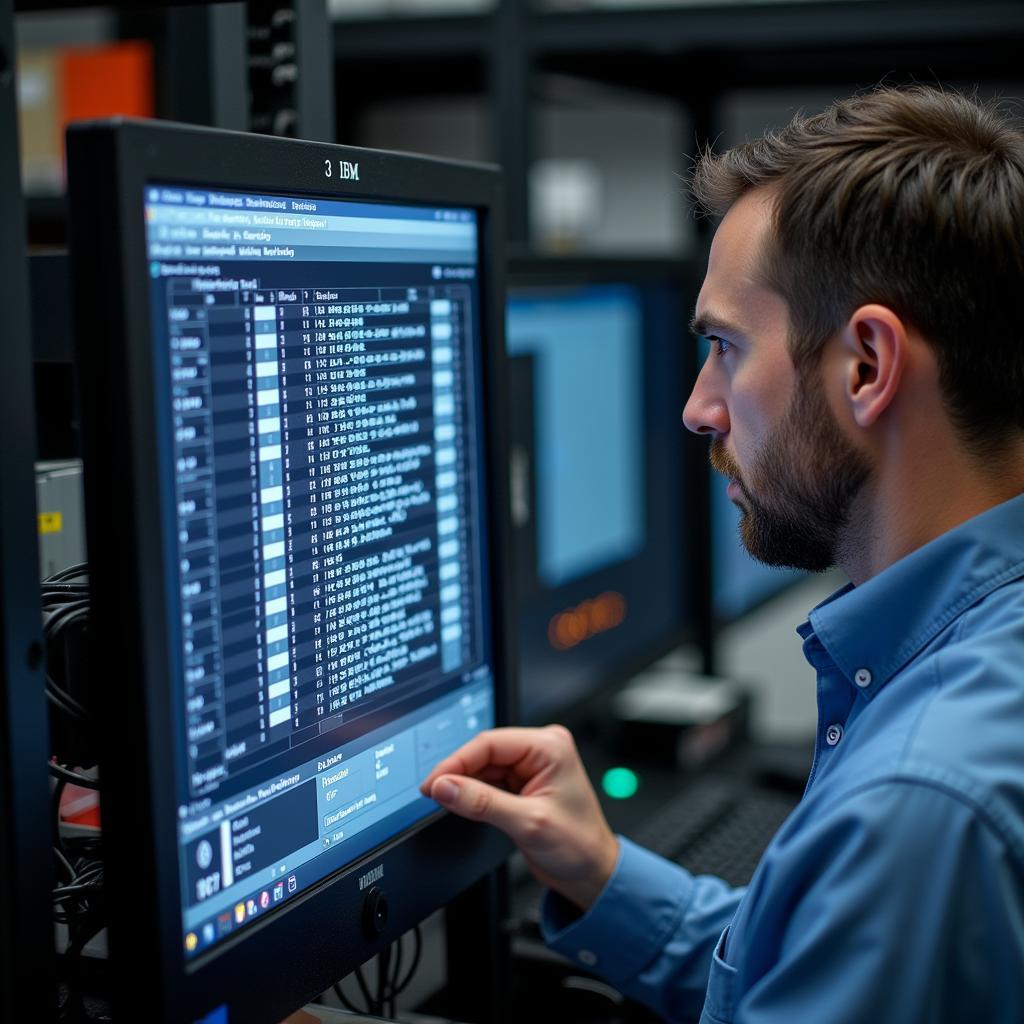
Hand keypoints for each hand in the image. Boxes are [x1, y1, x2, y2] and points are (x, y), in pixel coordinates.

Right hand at [420, 725, 618, 911]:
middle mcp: (540, 751)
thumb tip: (446, 787)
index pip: (490, 743)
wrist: (592, 874)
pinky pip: (487, 782)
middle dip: (458, 773)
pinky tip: (461, 804)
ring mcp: (530, 768)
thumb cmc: (580, 846)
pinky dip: (472, 794)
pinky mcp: (521, 785)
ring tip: (444, 801)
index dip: (457, 761)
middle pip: (484, 753)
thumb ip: (482, 803)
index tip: (434, 782)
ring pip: (482, 768)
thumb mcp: (528, 823)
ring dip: (463, 785)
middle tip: (432, 793)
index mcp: (549, 747)